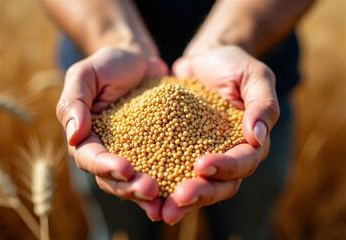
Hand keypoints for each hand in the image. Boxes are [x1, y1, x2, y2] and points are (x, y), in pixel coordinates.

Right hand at [56, 47, 167, 220]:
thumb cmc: (109, 65)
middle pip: (112, 179)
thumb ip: (74, 102)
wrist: (139, 61)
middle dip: (129, 187)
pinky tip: (180, 191)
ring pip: (135, 181)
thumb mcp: (85, 75)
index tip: (125, 168)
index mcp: (86, 137)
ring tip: (164, 199)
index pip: (90, 158)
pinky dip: (168, 183)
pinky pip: (160, 170)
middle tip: (150, 190)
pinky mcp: (155, 150)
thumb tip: (73, 136)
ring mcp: (132, 153)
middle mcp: (107, 151)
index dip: (105, 167)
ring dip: (147, 193)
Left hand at [162, 46, 279, 223]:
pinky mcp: (179, 151)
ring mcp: (203, 155)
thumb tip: (258, 137)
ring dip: (180, 199)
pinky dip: (161, 184)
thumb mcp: (254, 76)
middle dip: (200, 193)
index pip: (243, 163)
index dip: (225, 168)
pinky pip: (171, 171)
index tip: (201, 165)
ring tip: (160, 209)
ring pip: (196, 186)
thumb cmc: (233, 65)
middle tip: (178, 198)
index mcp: (249, 143)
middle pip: (220, 185)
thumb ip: (263, 105)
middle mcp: (227, 155)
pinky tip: (143, 189)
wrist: (205, 60)